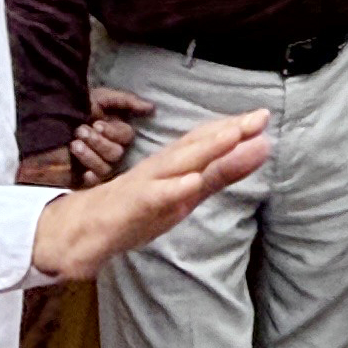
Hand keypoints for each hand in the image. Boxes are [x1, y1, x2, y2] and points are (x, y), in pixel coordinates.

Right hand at [30, 110, 271, 278]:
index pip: (206, 141)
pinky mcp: (132, 206)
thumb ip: (221, 174)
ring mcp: (146, 184)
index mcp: (175, 164)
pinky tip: (192, 182)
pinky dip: (173, 188)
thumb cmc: (139, 208)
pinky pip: (153, 196)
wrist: (84, 230)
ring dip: (206, 149)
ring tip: (234, 135)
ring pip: (177, 163)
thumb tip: (260, 150)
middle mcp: (162, 167)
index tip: (263, 116)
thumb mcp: (187, 194)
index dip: (234, 128)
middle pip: (197, 145)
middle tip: (259, 117)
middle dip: (228, 131)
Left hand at [72, 87, 149, 184]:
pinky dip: (90, 176)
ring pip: (106, 168)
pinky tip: (82, 170)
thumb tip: (152, 108)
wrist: (45, 119)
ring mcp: (97, 165)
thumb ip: (126, 101)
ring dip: (90, 155)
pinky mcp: (83, 179)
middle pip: (117, 153)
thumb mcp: (100, 98)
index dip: (113, 132)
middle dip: (99, 142)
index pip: (126, 137)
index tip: (97, 124)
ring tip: (74, 143)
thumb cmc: (74, 107)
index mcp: (115, 132)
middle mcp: (109, 149)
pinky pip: (95, 183)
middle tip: (80, 131)